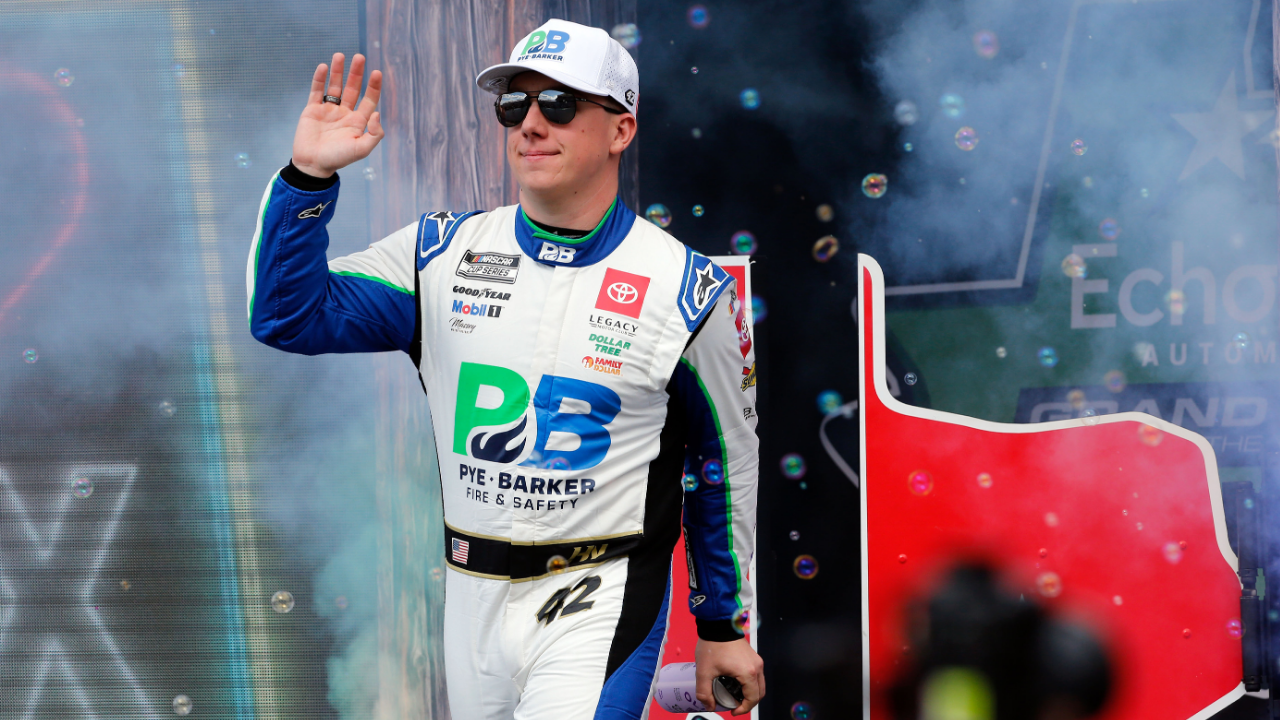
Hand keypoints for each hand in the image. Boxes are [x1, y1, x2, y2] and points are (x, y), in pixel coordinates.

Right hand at [291, 52, 384, 177]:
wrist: (312, 164)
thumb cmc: (338, 159)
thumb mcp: (361, 149)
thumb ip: (374, 134)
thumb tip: (377, 113)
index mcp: (358, 122)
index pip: (369, 100)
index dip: (373, 87)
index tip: (377, 72)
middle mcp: (345, 114)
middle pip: (353, 89)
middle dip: (356, 73)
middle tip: (359, 57)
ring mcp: (328, 111)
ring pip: (335, 86)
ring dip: (338, 71)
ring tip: (340, 55)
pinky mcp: (312, 110)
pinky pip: (317, 91)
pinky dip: (319, 79)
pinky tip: (323, 67)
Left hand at [694, 637, 764, 715]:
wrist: (717, 624)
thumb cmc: (713, 644)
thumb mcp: (704, 671)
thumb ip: (704, 692)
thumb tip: (709, 705)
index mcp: (748, 673)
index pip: (752, 698)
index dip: (743, 708)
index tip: (733, 711)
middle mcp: (756, 667)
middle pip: (759, 693)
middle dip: (748, 702)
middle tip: (734, 705)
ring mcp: (756, 660)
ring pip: (759, 684)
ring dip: (749, 693)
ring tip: (734, 695)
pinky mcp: (753, 656)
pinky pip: (756, 675)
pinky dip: (749, 683)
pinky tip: (735, 683)